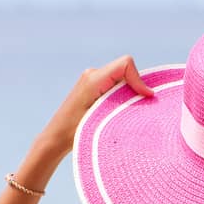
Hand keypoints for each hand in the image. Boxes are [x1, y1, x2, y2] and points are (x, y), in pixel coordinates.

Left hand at [38, 55, 155, 156]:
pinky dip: (122, 96)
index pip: (125, 64)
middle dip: (135, 88)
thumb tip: (148, 97)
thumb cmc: (74, 132)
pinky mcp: (93, 87)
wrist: (55, 138)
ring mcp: (92, 79)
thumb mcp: (102, 118)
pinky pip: (115, 85)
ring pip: (121, 79)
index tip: (146, 97)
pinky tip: (116, 112)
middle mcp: (92, 74)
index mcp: (93, 79)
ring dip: (128, 94)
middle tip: (136, 109)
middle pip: (125, 71)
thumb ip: (124, 104)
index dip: (139, 79)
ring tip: (124, 113)